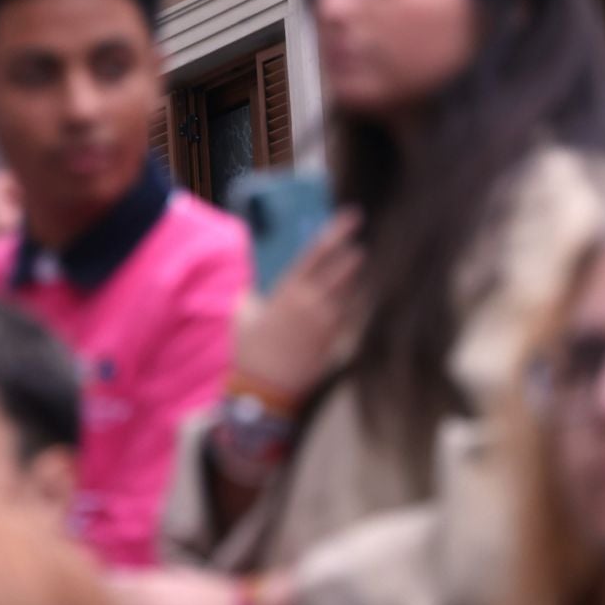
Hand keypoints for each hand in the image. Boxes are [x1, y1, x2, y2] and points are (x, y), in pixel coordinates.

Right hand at [234, 209, 364, 400]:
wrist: (264, 388)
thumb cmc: (249, 348)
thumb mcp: (243, 312)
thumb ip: (253, 291)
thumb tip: (258, 280)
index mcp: (288, 290)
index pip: (318, 251)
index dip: (337, 230)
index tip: (352, 216)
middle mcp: (312, 303)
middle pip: (344, 269)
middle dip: (354, 254)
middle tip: (360, 243)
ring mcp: (327, 323)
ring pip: (354, 292)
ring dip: (359, 278)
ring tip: (362, 269)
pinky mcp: (335, 340)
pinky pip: (353, 315)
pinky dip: (357, 303)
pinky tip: (358, 298)